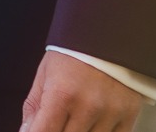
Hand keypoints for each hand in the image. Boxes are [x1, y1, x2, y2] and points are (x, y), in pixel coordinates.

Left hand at [20, 51, 145, 131]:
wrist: (110, 32)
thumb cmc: (73, 52)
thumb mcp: (45, 73)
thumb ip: (34, 106)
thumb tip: (26, 131)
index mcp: (62, 93)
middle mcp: (87, 106)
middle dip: (58, 131)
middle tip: (58, 119)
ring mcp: (110, 113)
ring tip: (74, 118)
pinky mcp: (128, 116)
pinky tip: (92, 123)